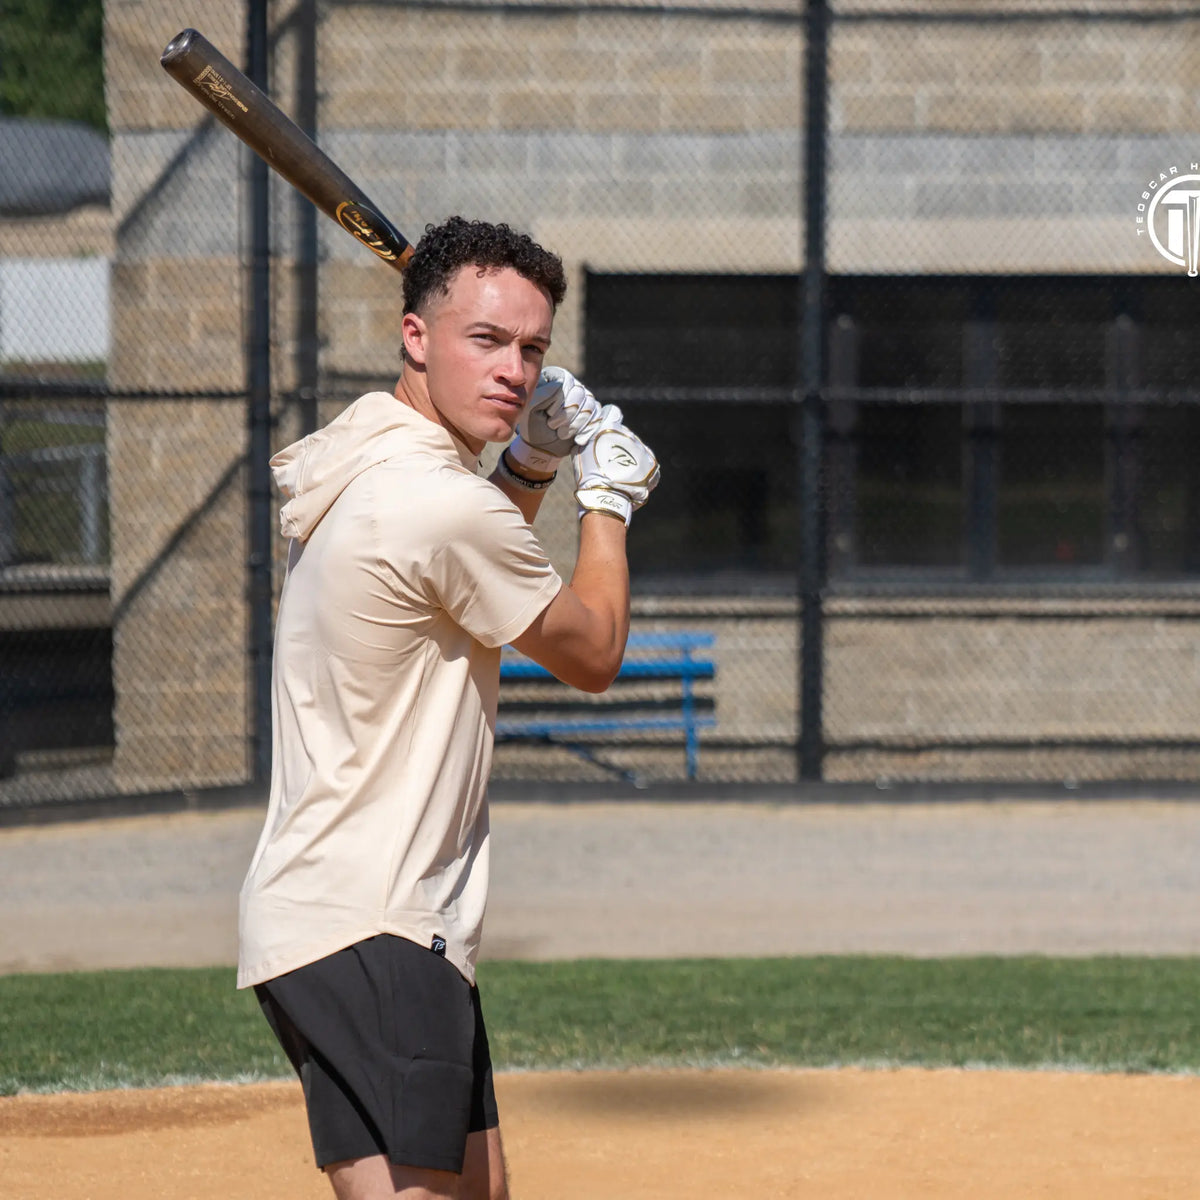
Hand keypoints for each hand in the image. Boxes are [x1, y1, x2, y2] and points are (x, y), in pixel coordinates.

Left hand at [508, 367, 603, 472]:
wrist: (543, 448)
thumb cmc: (533, 427)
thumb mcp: (531, 409)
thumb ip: (542, 393)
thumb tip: (559, 385)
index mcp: (553, 378)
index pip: (566, 381)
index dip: (558, 400)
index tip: (547, 415)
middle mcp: (570, 385)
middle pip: (580, 392)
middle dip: (567, 414)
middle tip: (553, 426)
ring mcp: (583, 398)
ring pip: (590, 404)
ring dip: (575, 423)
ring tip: (561, 434)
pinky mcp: (591, 412)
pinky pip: (598, 415)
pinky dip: (587, 429)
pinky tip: (576, 439)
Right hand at [572, 408, 659, 525]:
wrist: (606, 496)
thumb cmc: (589, 473)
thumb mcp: (580, 449)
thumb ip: (589, 435)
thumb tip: (591, 429)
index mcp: (612, 427)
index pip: (612, 414)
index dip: (607, 424)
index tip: (604, 435)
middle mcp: (629, 434)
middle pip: (625, 434)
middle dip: (619, 443)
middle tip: (609, 460)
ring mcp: (642, 449)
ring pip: (636, 448)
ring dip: (630, 456)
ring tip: (620, 472)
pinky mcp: (652, 465)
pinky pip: (646, 463)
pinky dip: (640, 469)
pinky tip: (630, 478)